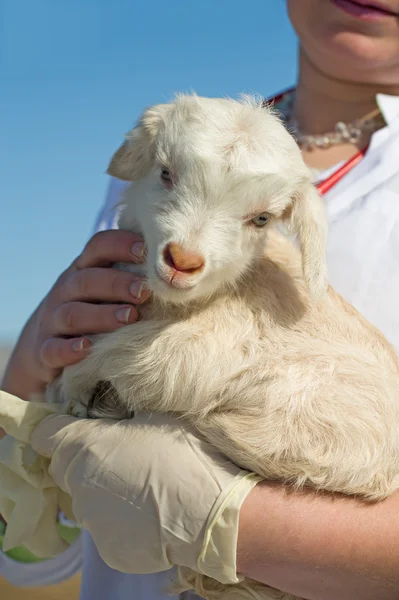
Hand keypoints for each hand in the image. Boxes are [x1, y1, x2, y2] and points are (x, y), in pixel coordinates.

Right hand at [1, 230, 149, 401]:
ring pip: (72, 314)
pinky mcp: (45, 350)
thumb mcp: (104, 290)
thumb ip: (132, 276)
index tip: (147, 251)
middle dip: (117, 284)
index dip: (121, 245)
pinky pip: (53, 348)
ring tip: (129, 318)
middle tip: (145, 292)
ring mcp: (52, 320)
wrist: (40, 346)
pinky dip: (69, 348)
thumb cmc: (90, 311)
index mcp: (84, 270)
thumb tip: (182, 266)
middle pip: (87, 280)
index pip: (99, 247)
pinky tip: (88, 348)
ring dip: (102, 315)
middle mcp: (66, 291)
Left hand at [30, 412, 259, 583]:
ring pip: (87, 502)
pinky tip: (151, 515)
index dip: (59, 430)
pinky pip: (107, 530)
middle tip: (124, 457)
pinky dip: (122, 522)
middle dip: (86, 462)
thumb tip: (110, 415)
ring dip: (105, 493)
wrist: (213, 510)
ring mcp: (92, 521)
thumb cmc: (185, 453)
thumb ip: (119, 417)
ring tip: (144, 489)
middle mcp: (78, 484)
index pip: (45, 435)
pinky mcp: (108, 550)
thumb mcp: (154, 416)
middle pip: (66, 469)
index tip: (78, 429)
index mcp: (85, 445)